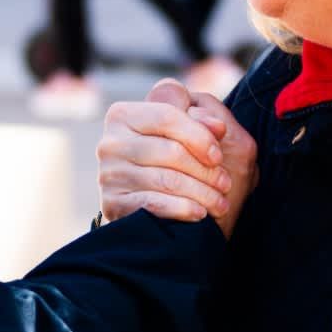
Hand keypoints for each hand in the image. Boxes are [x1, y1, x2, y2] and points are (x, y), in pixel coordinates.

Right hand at [97, 79, 255, 237]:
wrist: (158, 217)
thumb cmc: (184, 164)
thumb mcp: (200, 133)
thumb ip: (206, 117)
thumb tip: (216, 125)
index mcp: (125, 115)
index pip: (167, 116)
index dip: (200, 136)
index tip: (218, 156)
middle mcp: (110, 142)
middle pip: (170, 151)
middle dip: (205, 170)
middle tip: (224, 183)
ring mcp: (108, 174)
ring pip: (166, 179)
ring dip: (202, 193)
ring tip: (219, 202)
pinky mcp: (111, 203)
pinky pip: (152, 203)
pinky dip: (182, 209)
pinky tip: (199, 213)